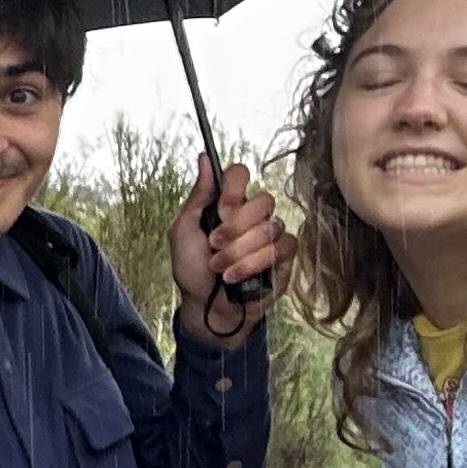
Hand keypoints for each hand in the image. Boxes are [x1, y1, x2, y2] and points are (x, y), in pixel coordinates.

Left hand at [170, 156, 282, 344]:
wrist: (205, 308)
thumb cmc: (192, 270)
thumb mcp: (183, 232)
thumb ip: (197, 197)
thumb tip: (204, 159)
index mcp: (229, 204)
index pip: (240, 175)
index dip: (233, 189)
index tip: (221, 210)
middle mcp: (253, 216)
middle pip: (263, 200)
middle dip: (236, 227)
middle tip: (215, 244)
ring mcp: (271, 236)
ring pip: (271, 228)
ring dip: (238, 252)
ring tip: (219, 268)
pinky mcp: (283, 259)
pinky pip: (280, 249)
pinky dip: (253, 264)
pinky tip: (235, 276)